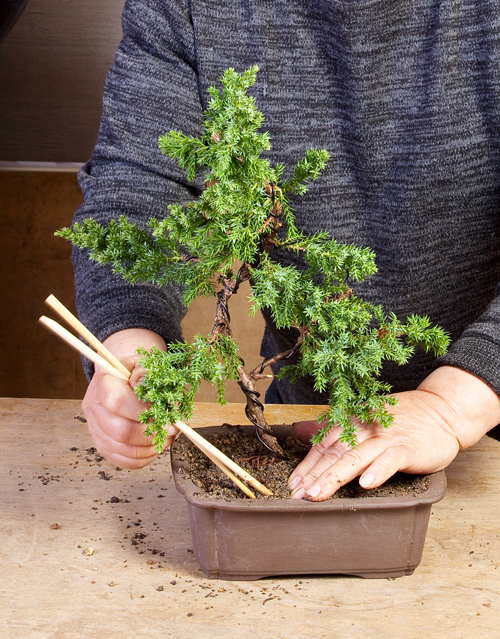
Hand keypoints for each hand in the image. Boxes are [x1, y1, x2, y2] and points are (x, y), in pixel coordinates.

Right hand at [81, 328, 176, 468]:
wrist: (124, 380)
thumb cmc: (137, 372)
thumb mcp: (143, 363)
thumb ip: (145, 373)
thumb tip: (143, 385)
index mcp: (102, 383)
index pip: (117, 401)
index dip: (143, 411)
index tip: (163, 411)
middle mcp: (94, 408)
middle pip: (120, 431)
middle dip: (151, 433)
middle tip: (171, 428)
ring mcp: (96, 429)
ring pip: (123, 449)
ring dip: (151, 446)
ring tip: (167, 436)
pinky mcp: (104, 446)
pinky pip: (124, 461)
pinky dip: (145, 457)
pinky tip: (156, 445)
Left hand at [288, 366, 499, 500]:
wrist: (443, 411)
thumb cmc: (402, 420)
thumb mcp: (365, 418)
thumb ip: (336, 429)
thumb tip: (301, 431)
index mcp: (353, 421)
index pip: (324, 444)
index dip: (307, 465)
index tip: (292, 484)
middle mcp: (365, 427)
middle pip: (334, 453)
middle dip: (313, 475)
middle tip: (297, 495)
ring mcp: (386, 437)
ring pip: (355, 457)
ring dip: (334, 476)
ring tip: (317, 494)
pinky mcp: (407, 447)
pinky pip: (390, 459)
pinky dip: (378, 470)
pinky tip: (366, 484)